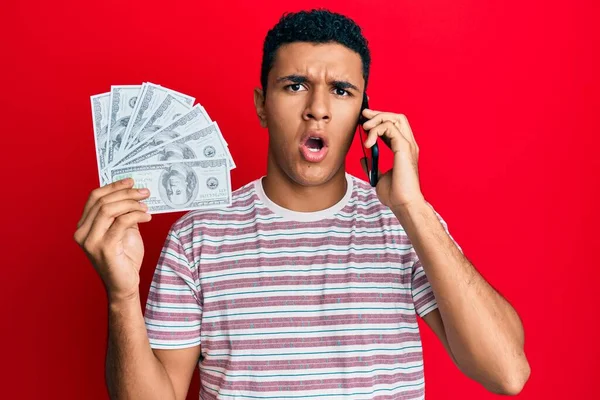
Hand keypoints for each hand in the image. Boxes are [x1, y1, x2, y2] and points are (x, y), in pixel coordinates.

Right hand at [73, 178, 152, 301]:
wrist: (125, 285)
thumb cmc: (124, 258)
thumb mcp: (122, 230)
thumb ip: (122, 213)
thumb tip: (132, 192)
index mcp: (83, 226)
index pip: (95, 197)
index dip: (113, 186)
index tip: (131, 181)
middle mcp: (82, 233)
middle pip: (103, 201)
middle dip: (126, 193)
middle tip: (144, 192)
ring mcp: (91, 241)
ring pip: (110, 209)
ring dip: (132, 203)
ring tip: (146, 206)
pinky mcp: (105, 248)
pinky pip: (121, 222)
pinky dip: (136, 215)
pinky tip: (147, 216)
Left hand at [360, 109, 425, 210]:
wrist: (403, 204)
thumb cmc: (395, 195)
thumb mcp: (379, 177)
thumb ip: (373, 165)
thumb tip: (363, 158)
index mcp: (404, 150)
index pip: (394, 126)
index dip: (379, 120)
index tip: (364, 120)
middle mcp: (408, 145)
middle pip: (397, 117)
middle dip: (379, 113)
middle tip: (363, 116)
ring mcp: (408, 145)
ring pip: (394, 118)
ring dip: (376, 119)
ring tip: (364, 129)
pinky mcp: (404, 148)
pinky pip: (390, 128)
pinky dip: (376, 131)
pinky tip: (368, 143)